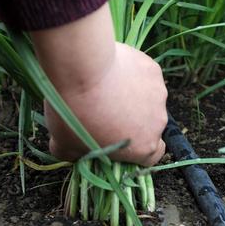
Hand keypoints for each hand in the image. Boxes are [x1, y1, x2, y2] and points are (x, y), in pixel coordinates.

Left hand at [31, 4, 167, 166]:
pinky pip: (144, 77)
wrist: (81, 69)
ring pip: (148, 100)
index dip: (137, 149)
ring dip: (133, 98)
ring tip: (106, 89)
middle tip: (105, 111)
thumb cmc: (74, 112)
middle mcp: (158, 123)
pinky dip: (132, 76)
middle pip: (149, 126)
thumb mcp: (66, 145)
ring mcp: (159, 95)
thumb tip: (75, 152)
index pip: (152, 157)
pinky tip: (111, 72)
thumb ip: (77, 155)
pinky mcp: (153, 70)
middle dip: (132, 121)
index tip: (119, 141)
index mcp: (143, 148)